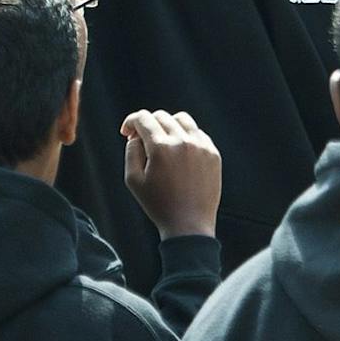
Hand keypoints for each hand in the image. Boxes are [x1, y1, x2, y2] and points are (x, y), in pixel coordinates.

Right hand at [122, 110, 222, 240]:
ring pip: (182, 119)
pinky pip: (197, 133)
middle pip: (162, 116)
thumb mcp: (133, 179)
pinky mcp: (213, 153)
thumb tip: (136, 135)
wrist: (189, 224)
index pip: (144, 118)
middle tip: (141, 140)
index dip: (130, 122)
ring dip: (167, 125)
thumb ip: (131, 151)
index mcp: (162, 148)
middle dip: (147, 124)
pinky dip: (185, 136)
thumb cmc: (158, 204)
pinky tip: (178, 152)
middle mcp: (184, 141)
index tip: (126, 132)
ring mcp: (201, 146)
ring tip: (161, 142)